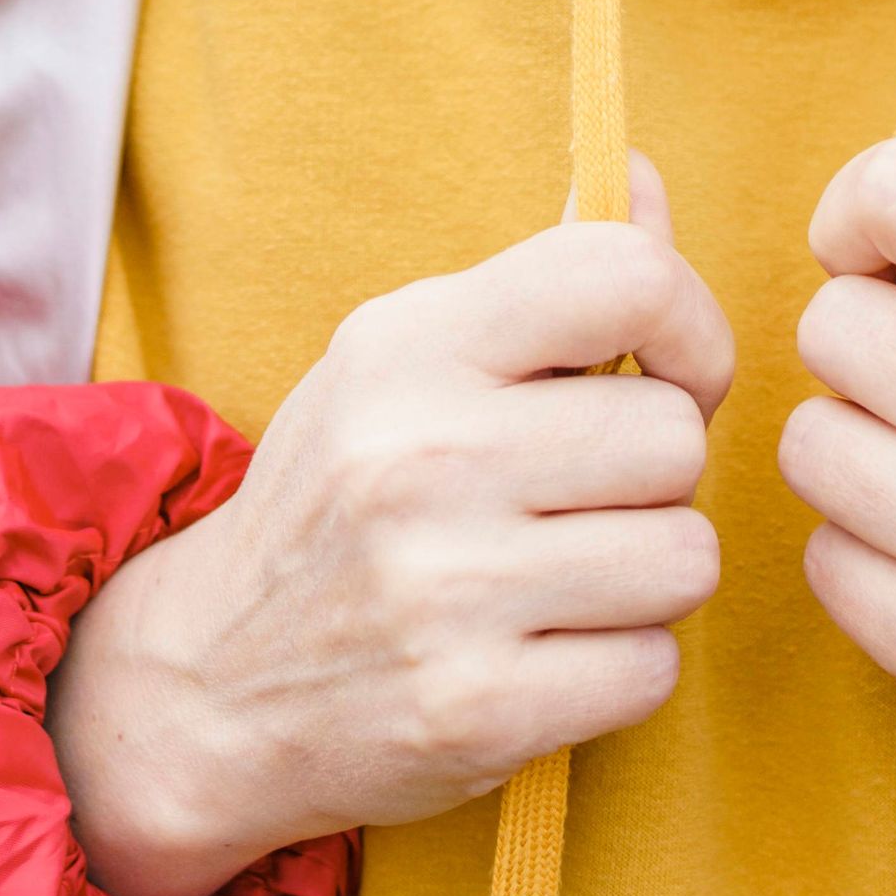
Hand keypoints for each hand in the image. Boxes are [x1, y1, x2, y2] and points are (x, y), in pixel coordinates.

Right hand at [49, 160, 736, 895]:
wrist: (206, 683)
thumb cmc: (337, 499)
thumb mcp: (403, 362)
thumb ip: (541, 280)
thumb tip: (649, 184)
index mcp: (409, 345)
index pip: (627, 277)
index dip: (690, 329)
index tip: (665, 377)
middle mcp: (422, 456)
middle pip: (675, 437)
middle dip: (651, 477)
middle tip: (578, 501)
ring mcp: (446, 590)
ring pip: (684, 557)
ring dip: (645, 577)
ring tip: (562, 577)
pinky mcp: (475, 711)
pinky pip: (653, 668)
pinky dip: (619, 668)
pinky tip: (544, 653)